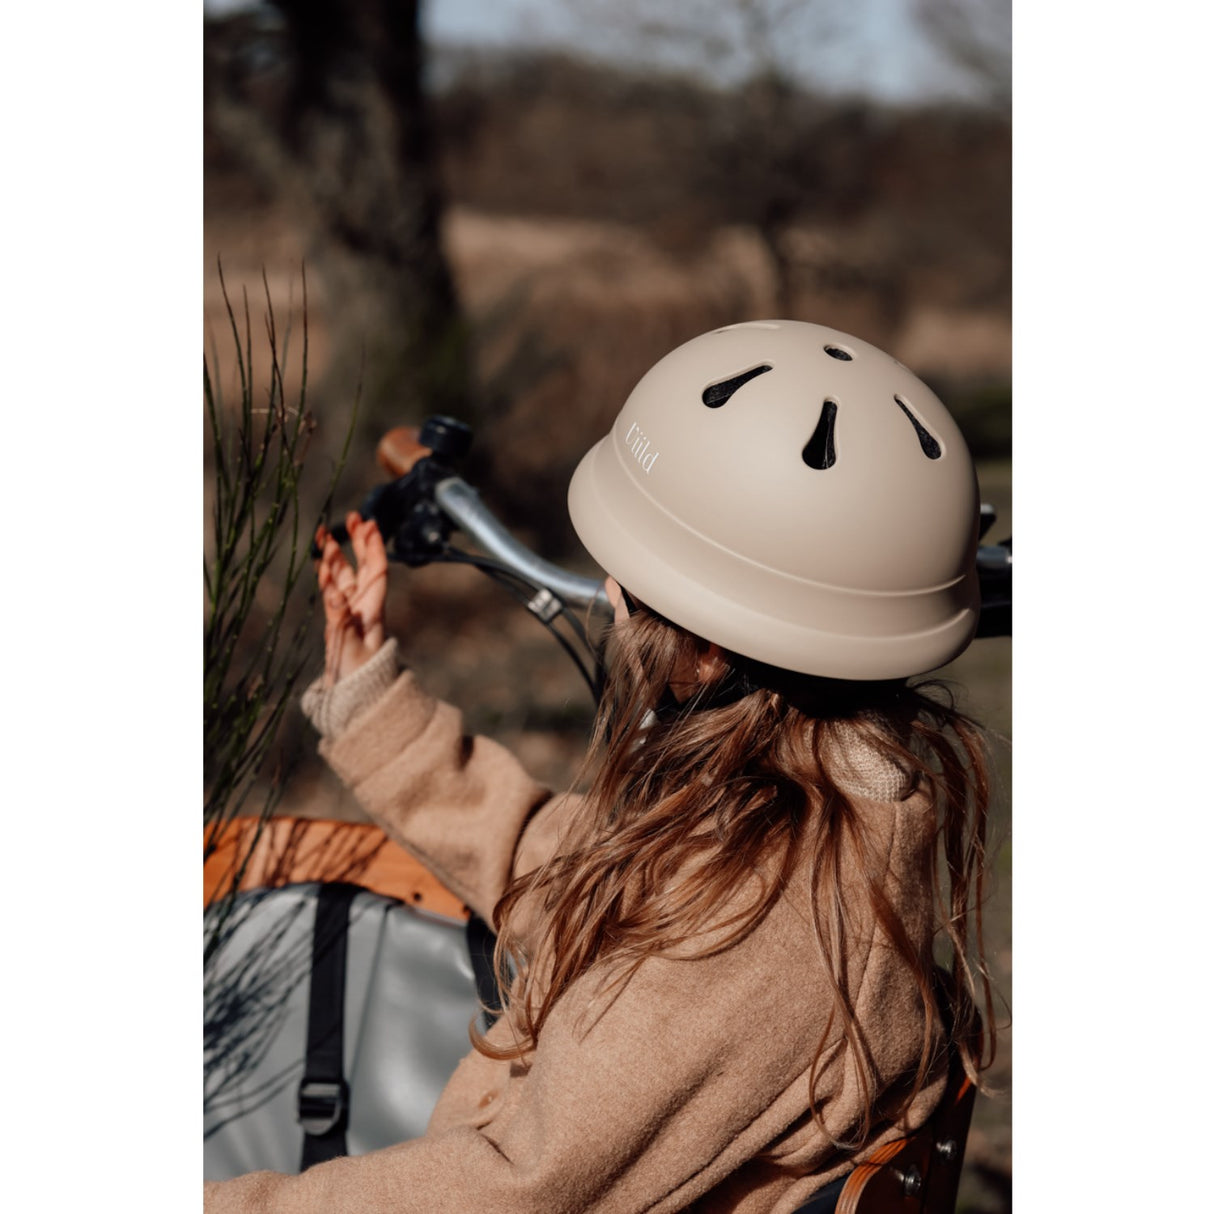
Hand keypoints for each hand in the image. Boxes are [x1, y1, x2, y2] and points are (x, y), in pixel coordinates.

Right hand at [315, 512, 387, 687]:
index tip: (369, 523)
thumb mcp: (352, 648)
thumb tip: (334, 594)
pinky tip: (321, 563)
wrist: (356, 697)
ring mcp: (349, 613)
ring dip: (336, 556)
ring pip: (343, 577)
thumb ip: (342, 622)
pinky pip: (331, 593)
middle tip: (353, 517)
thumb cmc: (359, 675)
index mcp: (372, 608)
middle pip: (361, 567)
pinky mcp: (336, 622)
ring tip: (325, 534)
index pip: (376, 570)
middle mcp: (362, 606)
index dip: (373, 546)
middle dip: (357, 542)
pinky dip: (326, 577)